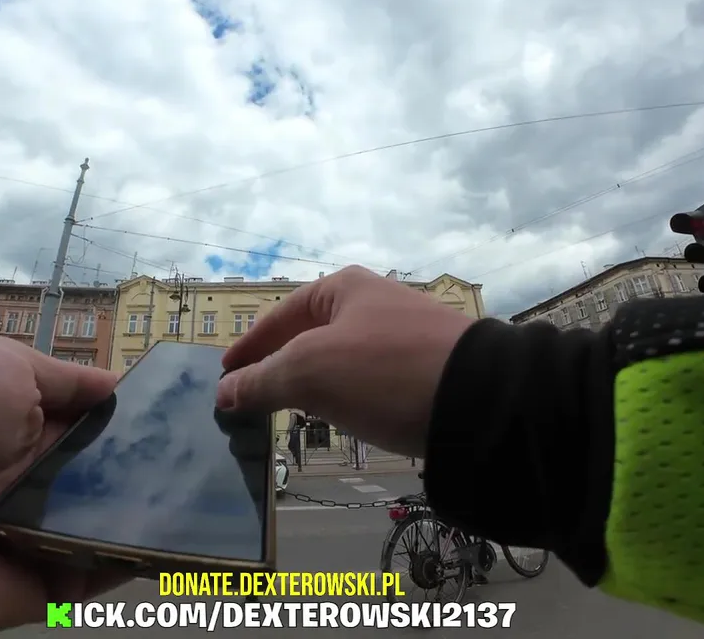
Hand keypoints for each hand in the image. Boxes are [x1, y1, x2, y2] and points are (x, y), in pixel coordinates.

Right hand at [216, 266, 475, 457]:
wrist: (479, 399)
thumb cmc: (384, 370)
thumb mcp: (310, 372)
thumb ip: (262, 381)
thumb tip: (224, 391)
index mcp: (343, 287)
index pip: (281, 315)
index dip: (251, 346)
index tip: (227, 375)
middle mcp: (374, 302)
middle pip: (311, 334)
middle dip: (280, 364)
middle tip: (254, 396)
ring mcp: (404, 335)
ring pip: (342, 359)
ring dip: (314, 382)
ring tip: (293, 410)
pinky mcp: (426, 369)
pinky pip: (371, 379)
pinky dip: (348, 394)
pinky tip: (344, 416)